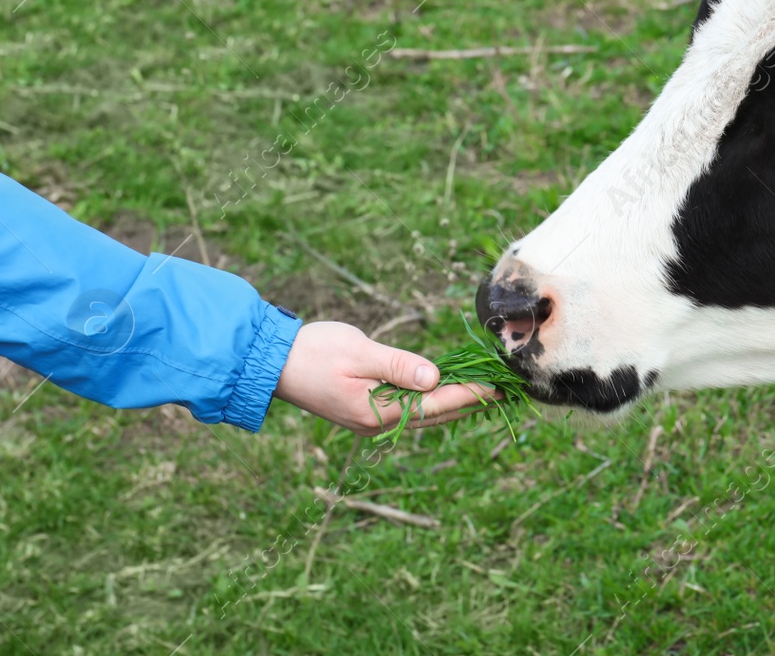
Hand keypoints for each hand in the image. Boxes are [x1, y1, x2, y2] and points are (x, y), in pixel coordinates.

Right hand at [273, 321, 496, 435]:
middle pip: (433, 414)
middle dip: (469, 403)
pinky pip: (408, 410)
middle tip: (503, 393)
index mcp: (377, 410)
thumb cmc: (313, 352)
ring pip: (422, 415)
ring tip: (484, 395)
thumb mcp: (358, 352)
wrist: (272, 363)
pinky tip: (445, 393)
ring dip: (453, 404)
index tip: (497, 388)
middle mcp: (376, 423)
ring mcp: (369, 420)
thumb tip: (436, 377)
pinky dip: (431, 402)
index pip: (435, 403)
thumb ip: (398, 365)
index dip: (469, 394)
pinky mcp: (363, 411)